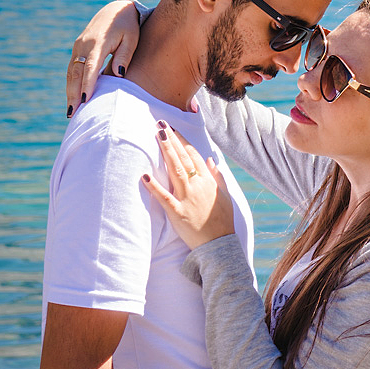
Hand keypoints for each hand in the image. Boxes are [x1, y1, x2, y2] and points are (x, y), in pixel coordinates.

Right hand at [67, 0, 140, 117]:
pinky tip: (73, 98)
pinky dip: (71, 84)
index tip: (85, 99)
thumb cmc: (128, 26)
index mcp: (98, 42)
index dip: (87, 83)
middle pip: (75, 72)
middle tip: (73, 113)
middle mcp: (84, 44)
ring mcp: (78, 46)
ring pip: (71, 72)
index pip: (91, 66)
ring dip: (70, 91)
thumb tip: (118, 76)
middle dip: (73, 93)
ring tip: (71, 111)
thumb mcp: (132, 39)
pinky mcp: (78, 49)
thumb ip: (125, 56)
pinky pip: (72, 68)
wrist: (115, 9)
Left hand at [141, 122, 235, 248]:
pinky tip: (144, 176)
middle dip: (172, 140)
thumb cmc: (222, 220)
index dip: (183, 142)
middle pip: (183, 158)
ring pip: (175, 170)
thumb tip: (211, 160)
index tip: (174, 130)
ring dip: (166, 152)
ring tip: (158, 136)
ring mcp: (187, 198)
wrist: (219, 244)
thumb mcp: (225, 196)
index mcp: (208, 182)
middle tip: (161, 124)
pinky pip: (164, 197)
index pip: (194, 157)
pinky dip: (154, 187)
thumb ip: (218, 177)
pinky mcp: (177, 212)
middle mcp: (197, 186)